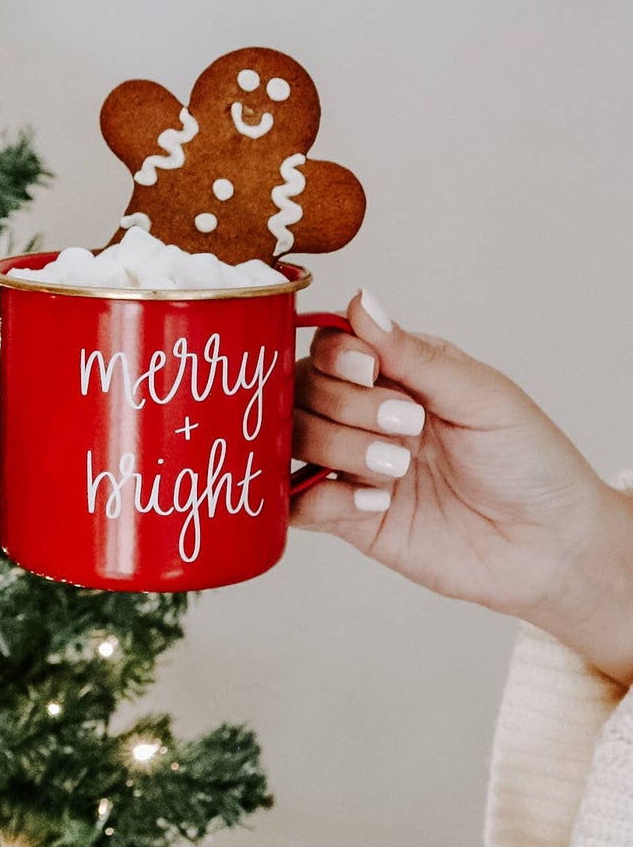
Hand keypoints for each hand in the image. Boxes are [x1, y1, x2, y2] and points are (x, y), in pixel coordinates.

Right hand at [292, 290, 632, 683]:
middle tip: (408, 427)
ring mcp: (351, 467)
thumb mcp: (481, 396)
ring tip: (398, 468)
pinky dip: (327, 499)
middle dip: (348, 406)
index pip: (330, 349)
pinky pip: (299, 504)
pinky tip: (377, 502)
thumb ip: (414, 355)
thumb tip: (362, 301)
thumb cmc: (530, 463)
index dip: (337, 357)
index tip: (369, 371)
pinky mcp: (347, 518)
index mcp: (398, 376)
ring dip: (342, 448)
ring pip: (296, 440)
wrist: (549, 545)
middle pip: (303, 391)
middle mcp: (365, 417)